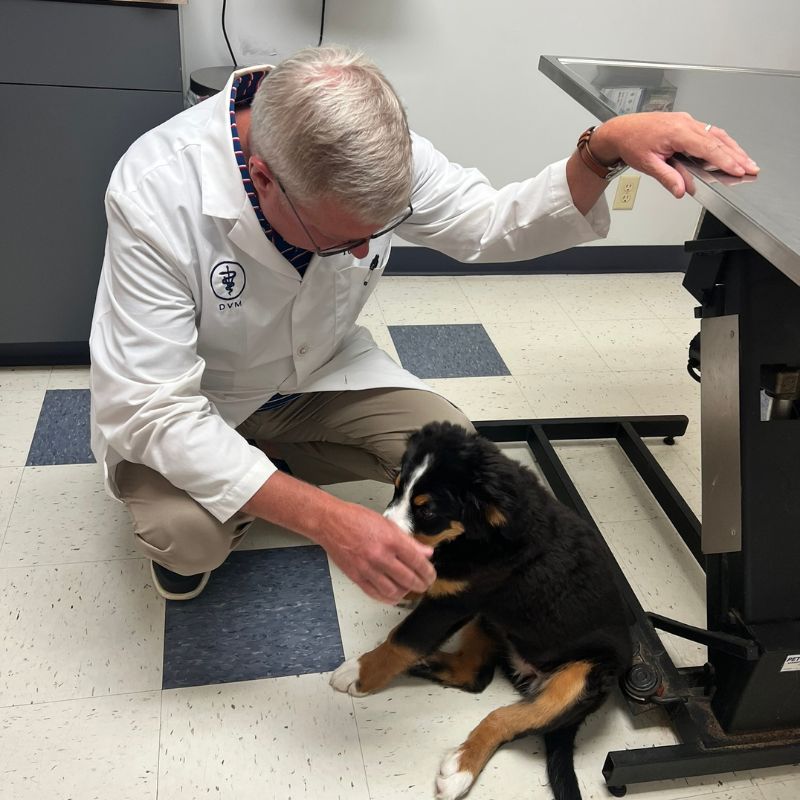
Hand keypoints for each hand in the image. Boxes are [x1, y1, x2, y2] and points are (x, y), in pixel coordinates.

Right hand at [326, 501, 435, 603]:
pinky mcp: (356, 577)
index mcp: (391, 540)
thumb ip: (409, 540)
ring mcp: (367, 568)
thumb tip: (426, 552)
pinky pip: (375, 594)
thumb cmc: (356, 518)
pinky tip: (393, 594)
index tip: (431, 575)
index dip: (428, 572)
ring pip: (393, 591)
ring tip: (409, 588)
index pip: (417, 562)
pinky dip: (387, 598)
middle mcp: (380, 556)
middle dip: (421, 585)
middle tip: (424, 584)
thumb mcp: (387, 523)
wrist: (330, 522)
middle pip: (408, 579)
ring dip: (405, 593)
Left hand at [592, 112, 758, 198]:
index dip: (725, 160)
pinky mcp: (685, 123)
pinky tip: (728, 150)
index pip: (708, 148)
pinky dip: (721, 142)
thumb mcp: (648, 164)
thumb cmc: (631, 143)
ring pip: (715, 134)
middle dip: (736, 155)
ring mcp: (686, 121)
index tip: (738, 169)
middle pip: (717, 140)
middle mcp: (685, 123)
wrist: (621, 130)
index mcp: (677, 131)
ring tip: (745, 161)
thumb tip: (681, 190)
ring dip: (732, 148)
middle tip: (751, 167)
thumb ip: (667, 177)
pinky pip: (708, 132)